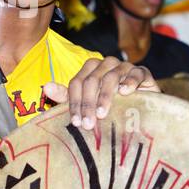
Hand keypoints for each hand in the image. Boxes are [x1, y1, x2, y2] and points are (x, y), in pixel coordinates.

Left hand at [44, 57, 158, 130]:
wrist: (142, 108)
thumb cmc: (111, 105)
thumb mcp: (87, 103)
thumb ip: (66, 96)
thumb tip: (46, 87)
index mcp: (90, 69)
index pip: (77, 83)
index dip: (75, 102)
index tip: (76, 122)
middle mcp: (106, 64)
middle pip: (92, 81)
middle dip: (88, 104)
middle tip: (88, 125)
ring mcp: (125, 66)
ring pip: (111, 77)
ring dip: (105, 97)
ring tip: (102, 114)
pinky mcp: (142, 72)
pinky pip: (136, 73)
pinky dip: (130, 82)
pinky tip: (125, 93)